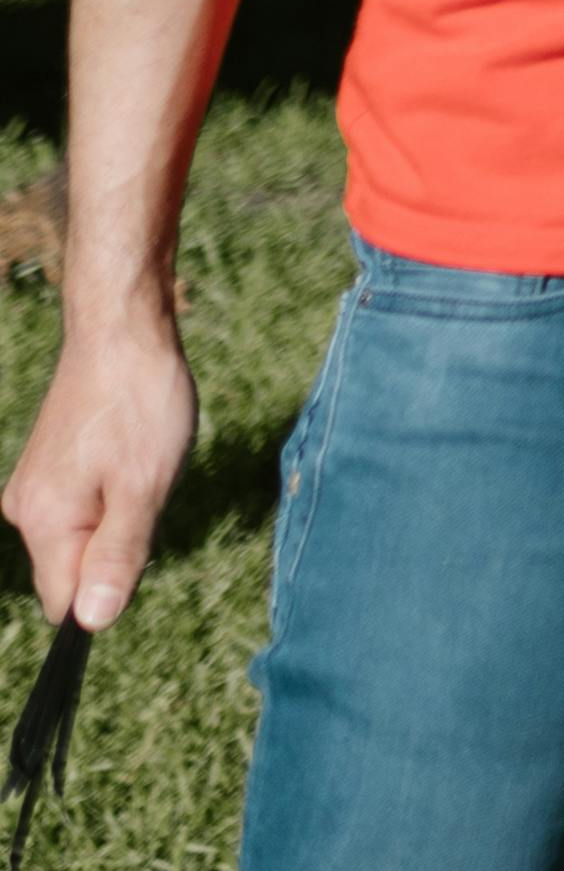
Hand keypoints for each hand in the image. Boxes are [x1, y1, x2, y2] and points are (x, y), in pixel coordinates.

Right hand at [4, 299, 196, 631]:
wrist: (124, 331)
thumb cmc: (141, 404)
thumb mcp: (145, 487)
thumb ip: (118, 556)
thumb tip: (93, 623)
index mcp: (44, 523)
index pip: (63, 602)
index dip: (106, 594)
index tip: (139, 551)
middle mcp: (26, 510)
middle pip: (73, 570)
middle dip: (118, 551)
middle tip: (147, 492)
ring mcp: (35, 486)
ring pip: (82, 537)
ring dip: (120, 518)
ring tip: (142, 465)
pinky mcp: (50, 466)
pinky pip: (83, 507)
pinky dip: (115, 494)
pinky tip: (134, 455)